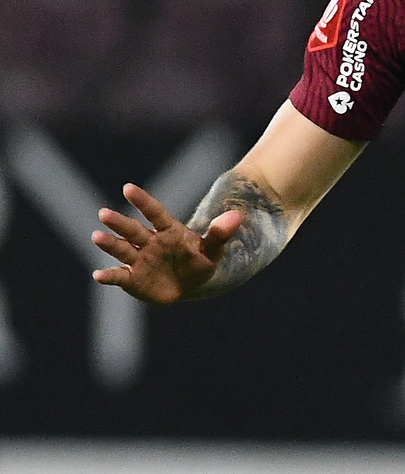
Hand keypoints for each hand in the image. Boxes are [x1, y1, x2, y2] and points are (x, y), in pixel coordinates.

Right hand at [91, 184, 236, 303]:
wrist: (190, 284)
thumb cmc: (199, 261)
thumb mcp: (213, 249)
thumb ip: (220, 233)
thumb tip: (237, 216)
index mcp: (167, 230)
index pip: (154, 213)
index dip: (143, 201)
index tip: (128, 188)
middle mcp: (148, 241)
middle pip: (132, 229)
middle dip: (119, 222)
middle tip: (104, 213)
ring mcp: (138, 258)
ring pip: (122, 248)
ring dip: (110, 243)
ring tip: (97, 237)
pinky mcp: (132, 278)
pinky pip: (119, 275)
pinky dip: (108, 276)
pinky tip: (98, 276)